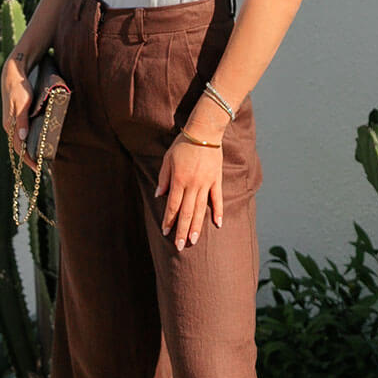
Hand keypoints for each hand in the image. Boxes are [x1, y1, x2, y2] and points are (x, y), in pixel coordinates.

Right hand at [1, 54, 35, 172]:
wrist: (13, 73)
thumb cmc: (18, 88)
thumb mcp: (22, 104)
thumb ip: (21, 121)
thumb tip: (22, 138)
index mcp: (10, 125)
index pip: (19, 148)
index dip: (28, 159)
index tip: (38, 169)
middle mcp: (10, 126)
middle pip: (19, 147)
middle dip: (29, 158)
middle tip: (42, 168)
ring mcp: (12, 122)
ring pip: (20, 141)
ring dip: (29, 150)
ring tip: (40, 159)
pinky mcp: (17, 117)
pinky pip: (22, 133)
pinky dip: (28, 141)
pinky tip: (35, 142)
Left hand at [155, 132, 223, 249]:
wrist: (205, 131)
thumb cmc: (183, 144)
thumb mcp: (167, 159)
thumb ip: (164, 178)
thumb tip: (159, 195)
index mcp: (179, 180)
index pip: (173, 205)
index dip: (169, 220)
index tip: (166, 233)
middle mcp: (193, 185)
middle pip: (186, 212)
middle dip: (182, 230)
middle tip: (180, 246)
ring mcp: (206, 184)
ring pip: (201, 209)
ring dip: (197, 226)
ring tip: (193, 241)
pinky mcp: (216, 180)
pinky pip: (217, 199)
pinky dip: (218, 212)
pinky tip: (217, 224)